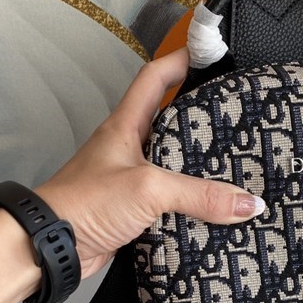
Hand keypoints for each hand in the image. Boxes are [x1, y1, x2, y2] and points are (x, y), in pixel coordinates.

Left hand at [36, 48, 264, 278]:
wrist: (53, 247)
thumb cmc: (85, 203)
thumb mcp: (149, 189)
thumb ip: (200, 195)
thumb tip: (248, 203)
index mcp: (126, 126)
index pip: (155, 79)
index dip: (181, 61)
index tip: (211, 55)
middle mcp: (129, 149)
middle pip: (171, 123)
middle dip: (202, 118)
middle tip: (236, 116)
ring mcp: (131, 181)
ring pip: (174, 166)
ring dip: (200, 168)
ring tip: (236, 165)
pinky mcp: (134, 211)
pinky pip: (171, 202)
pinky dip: (192, 205)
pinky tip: (214, 210)